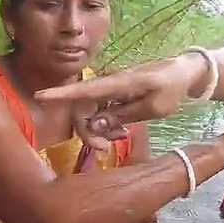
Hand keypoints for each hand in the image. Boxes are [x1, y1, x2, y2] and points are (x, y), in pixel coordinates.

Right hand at [37, 55, 206, 151]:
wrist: (183, 74)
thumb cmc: (171, 89)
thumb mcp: (153, 108)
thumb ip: (124, 115)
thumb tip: (96, 124)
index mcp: (119, 84)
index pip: (85, 89)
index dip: (61, 94)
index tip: (40, 96)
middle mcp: (109, 84)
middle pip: (83, 108)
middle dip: (88, 131)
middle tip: (106, 148)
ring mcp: (110, 90)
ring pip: (91, 112)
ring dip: (100, 130)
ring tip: (120, 137)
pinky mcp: (113, 95)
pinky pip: (100, 111)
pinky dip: (106, 124)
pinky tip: (121, 132)